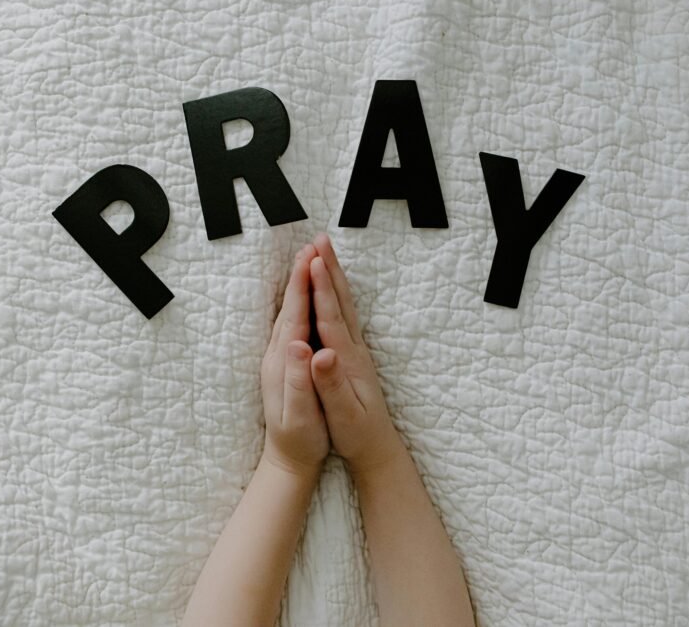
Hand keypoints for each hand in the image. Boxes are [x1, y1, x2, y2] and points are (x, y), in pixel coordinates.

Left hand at [259, 244, 329, 477]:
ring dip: (300, 284)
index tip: (312, 258)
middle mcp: (279, 355)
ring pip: (292, 312)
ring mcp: (281, 358)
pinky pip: (296, 323)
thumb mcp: (300, 413)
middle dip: (301, 275)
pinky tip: (307, 297)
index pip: (295, 316)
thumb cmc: (300, 440)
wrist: (288, 460)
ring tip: (310, 260)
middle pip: (291, 307)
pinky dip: (302, 303)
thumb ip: (298, 378)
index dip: (304, 286)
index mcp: (284, 363)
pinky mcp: (288, 364)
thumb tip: (300, 345)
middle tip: (313, 244)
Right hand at [308, 234, 404, 475]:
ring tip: (324, 253)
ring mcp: (354, 350)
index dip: (319, 289)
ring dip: (333, 276)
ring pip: (343, 304)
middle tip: (320, 240)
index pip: (330, 317)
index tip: (311, 261)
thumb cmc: (357, 434)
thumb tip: (322, 353)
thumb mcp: (343, 414)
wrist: (377, 449)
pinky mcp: (351, 356)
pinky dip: (334, 294)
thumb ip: (332, 383)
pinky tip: (330, 288)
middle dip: (328, 269)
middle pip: (339, 301)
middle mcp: (353, 349)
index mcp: (346, 360)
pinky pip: (341, 315)